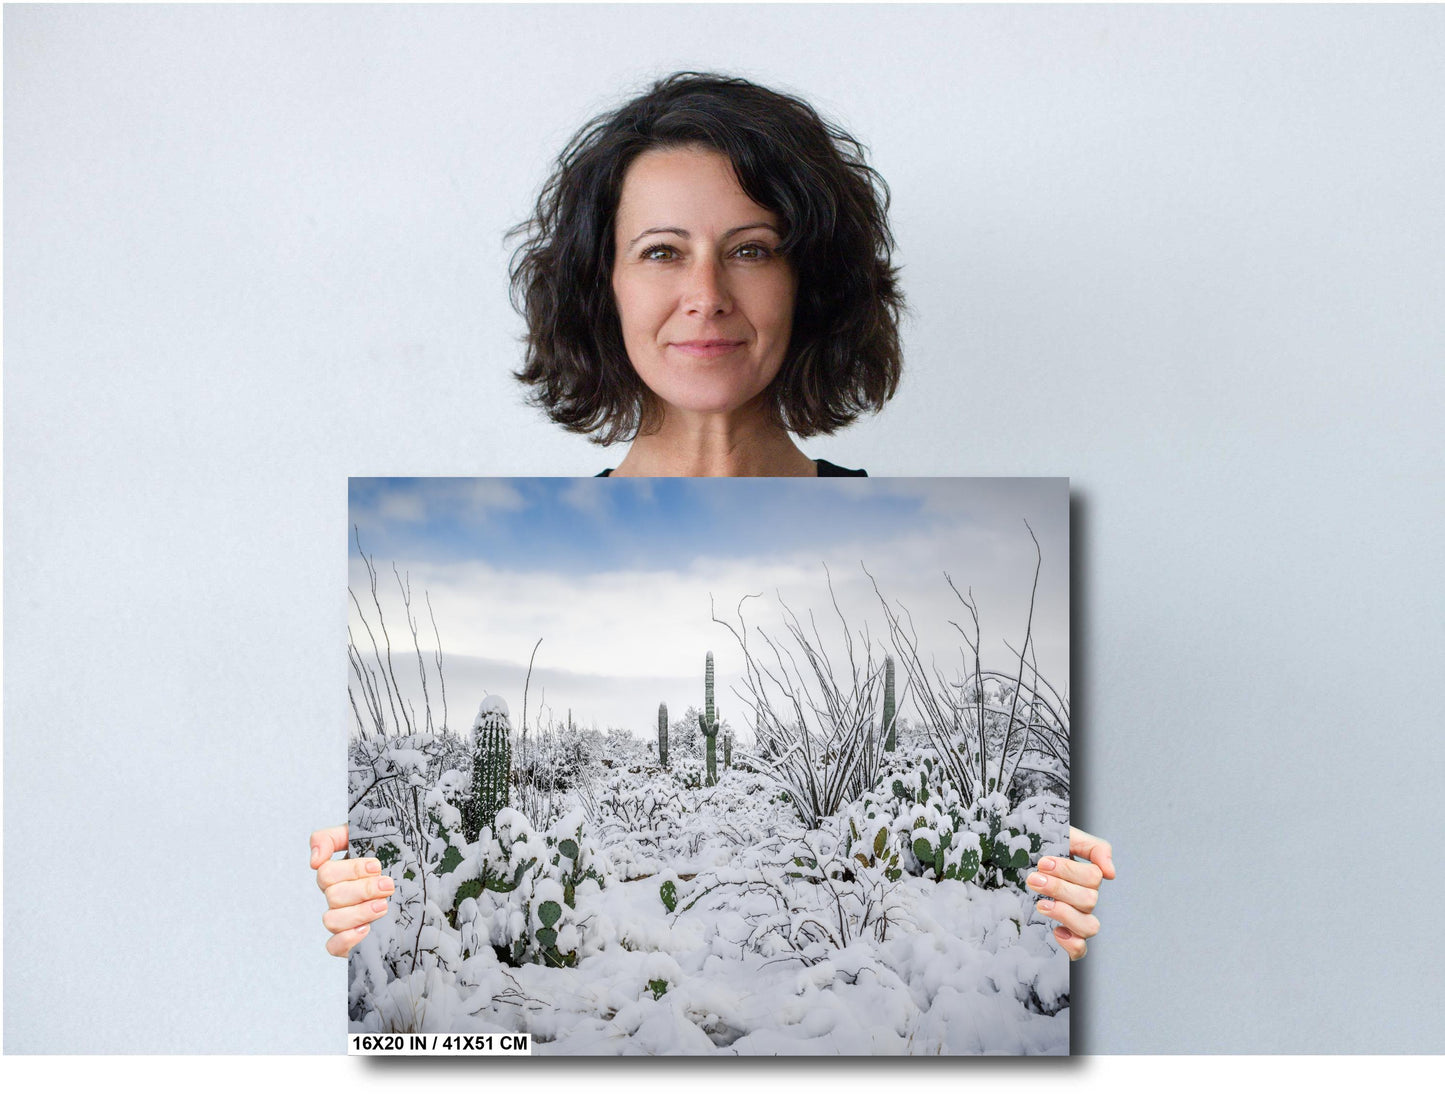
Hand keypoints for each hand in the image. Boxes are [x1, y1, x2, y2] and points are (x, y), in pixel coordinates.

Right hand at [310, 824, 395, 957]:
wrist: (420, 884)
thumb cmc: (391, 857)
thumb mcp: (366, 837)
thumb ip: (332, 838)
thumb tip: (314, 860)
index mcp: (338, 874)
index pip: (326, 873)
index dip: (351, 870)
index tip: (377, 866)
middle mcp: (337, 897)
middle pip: (332, 896)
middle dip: (363, 890)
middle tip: (388, 886)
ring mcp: (342, 920)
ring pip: (332, 920)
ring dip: (359, 912)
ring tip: (383, 906)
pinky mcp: (349, 941)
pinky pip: (333, 946)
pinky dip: (347, 939)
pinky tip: (366, 930)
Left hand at [1026, 826, 1114, 960]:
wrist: (1011, 859)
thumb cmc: (1038, 848)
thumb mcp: (1066, 836)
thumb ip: (1094, 847)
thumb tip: (1111, 873)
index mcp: (1086, 876)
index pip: (1093, 877)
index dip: (1069, 870)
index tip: (1043, 863)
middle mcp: (1084, 899)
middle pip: (1089, 900)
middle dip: (1059, 888)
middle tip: (1034, 879)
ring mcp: (1076, 919)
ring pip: (1089, 926)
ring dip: (1064, 913)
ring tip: (1041, 904)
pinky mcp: (1065, 936)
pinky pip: (1080, 950)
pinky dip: (1072, 943)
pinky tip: (1056, 931)